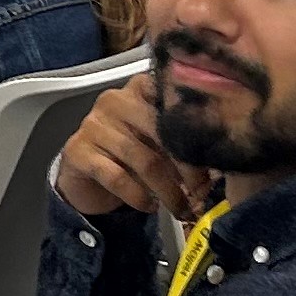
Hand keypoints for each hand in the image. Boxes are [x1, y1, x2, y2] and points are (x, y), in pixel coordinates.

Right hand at [57, 73, 214, 221]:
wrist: (86, 178)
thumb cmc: (131, 156)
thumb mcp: (160, 145)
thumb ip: (183, 146)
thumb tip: (217, 168)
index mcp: (141, 88)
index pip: (173, 100)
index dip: (197, 133)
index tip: (215, 162)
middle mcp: (116, 99)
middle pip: (162, 131)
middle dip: (188, 167)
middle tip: (201, 192)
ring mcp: (93, 123)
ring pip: (143, 159)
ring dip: (167, 190)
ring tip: (180, 207)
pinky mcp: (78, 150)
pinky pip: (117, 177)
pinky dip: (138, 196)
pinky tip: (150, 206)